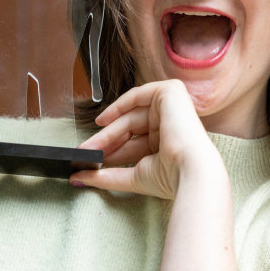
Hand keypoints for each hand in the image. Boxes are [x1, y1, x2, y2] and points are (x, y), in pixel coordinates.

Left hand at [70, 80, 225, 198]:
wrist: (190, 171)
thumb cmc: (171, 177)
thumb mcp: (133, 176)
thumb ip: (107, 176)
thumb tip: (79, 178)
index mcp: (170, 143)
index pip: (135, 143)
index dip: (113, 150)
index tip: (93, 160)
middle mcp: (173, 124)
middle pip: (131, 128)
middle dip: (107, 141)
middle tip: (87, 152)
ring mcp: (173, 107)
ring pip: (131, 115)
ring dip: (109, 130)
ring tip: (91, 145)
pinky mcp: (171, 92)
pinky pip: (139, 94)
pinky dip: (119, 105)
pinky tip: (103, 119)